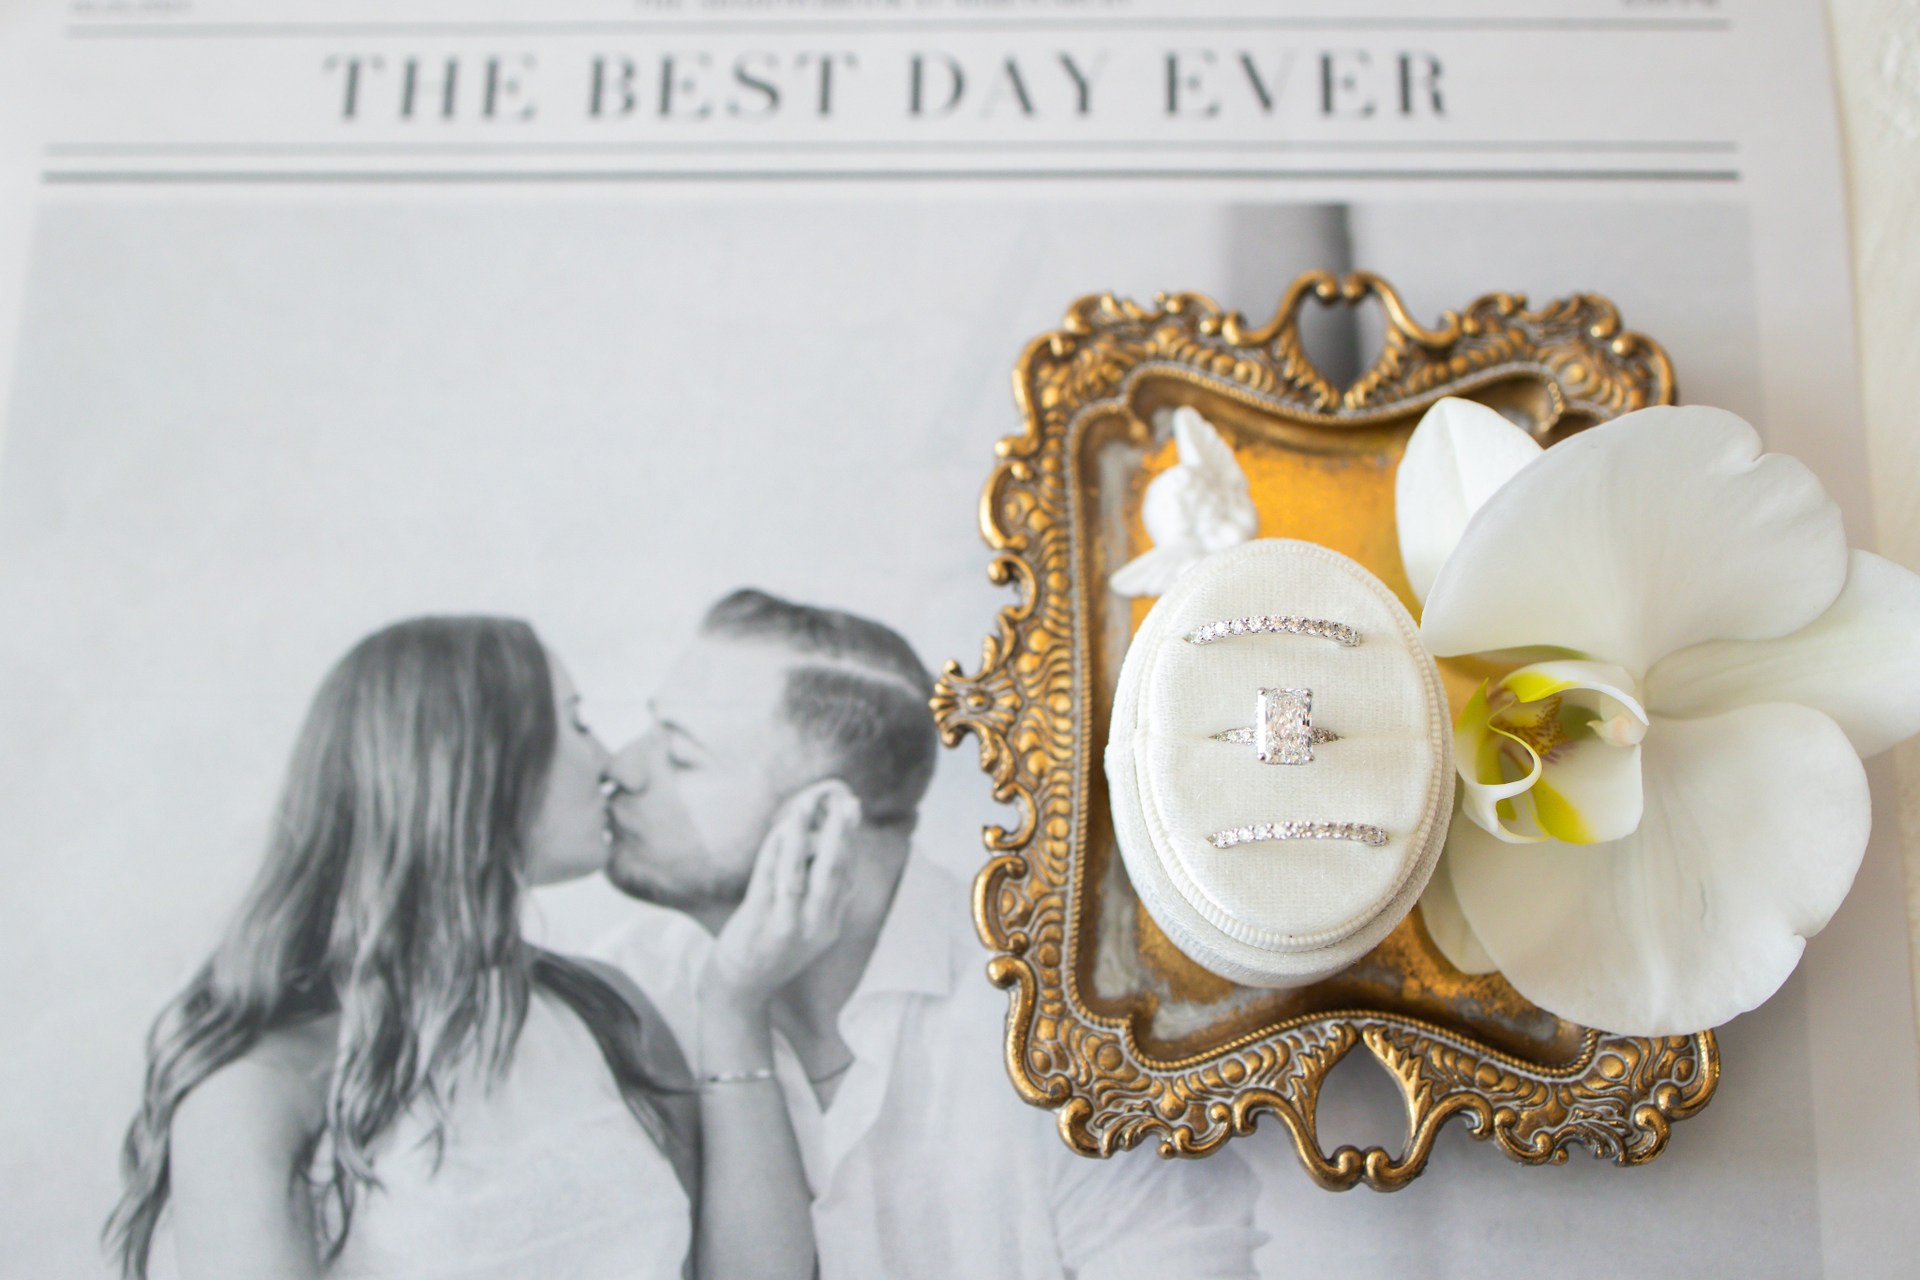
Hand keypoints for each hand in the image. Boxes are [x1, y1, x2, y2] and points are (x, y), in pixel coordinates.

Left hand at [700, 779, 859, 1010]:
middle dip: (840, 834)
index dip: (850, 841)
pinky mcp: (758, 923)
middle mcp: (814, 926)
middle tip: (849, 803)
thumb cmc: (774, 949)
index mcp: (830, 924)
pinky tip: (779, 830)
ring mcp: (786, 925)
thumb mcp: (809, 929)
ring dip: (802, 836)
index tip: (851, 809)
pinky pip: (768, 880)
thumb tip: (834, 854)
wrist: (741, 986)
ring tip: (805, 806)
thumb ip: (824, 896)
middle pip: (832, 872)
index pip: (846, 876)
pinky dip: (775, 852)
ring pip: (798, 873)